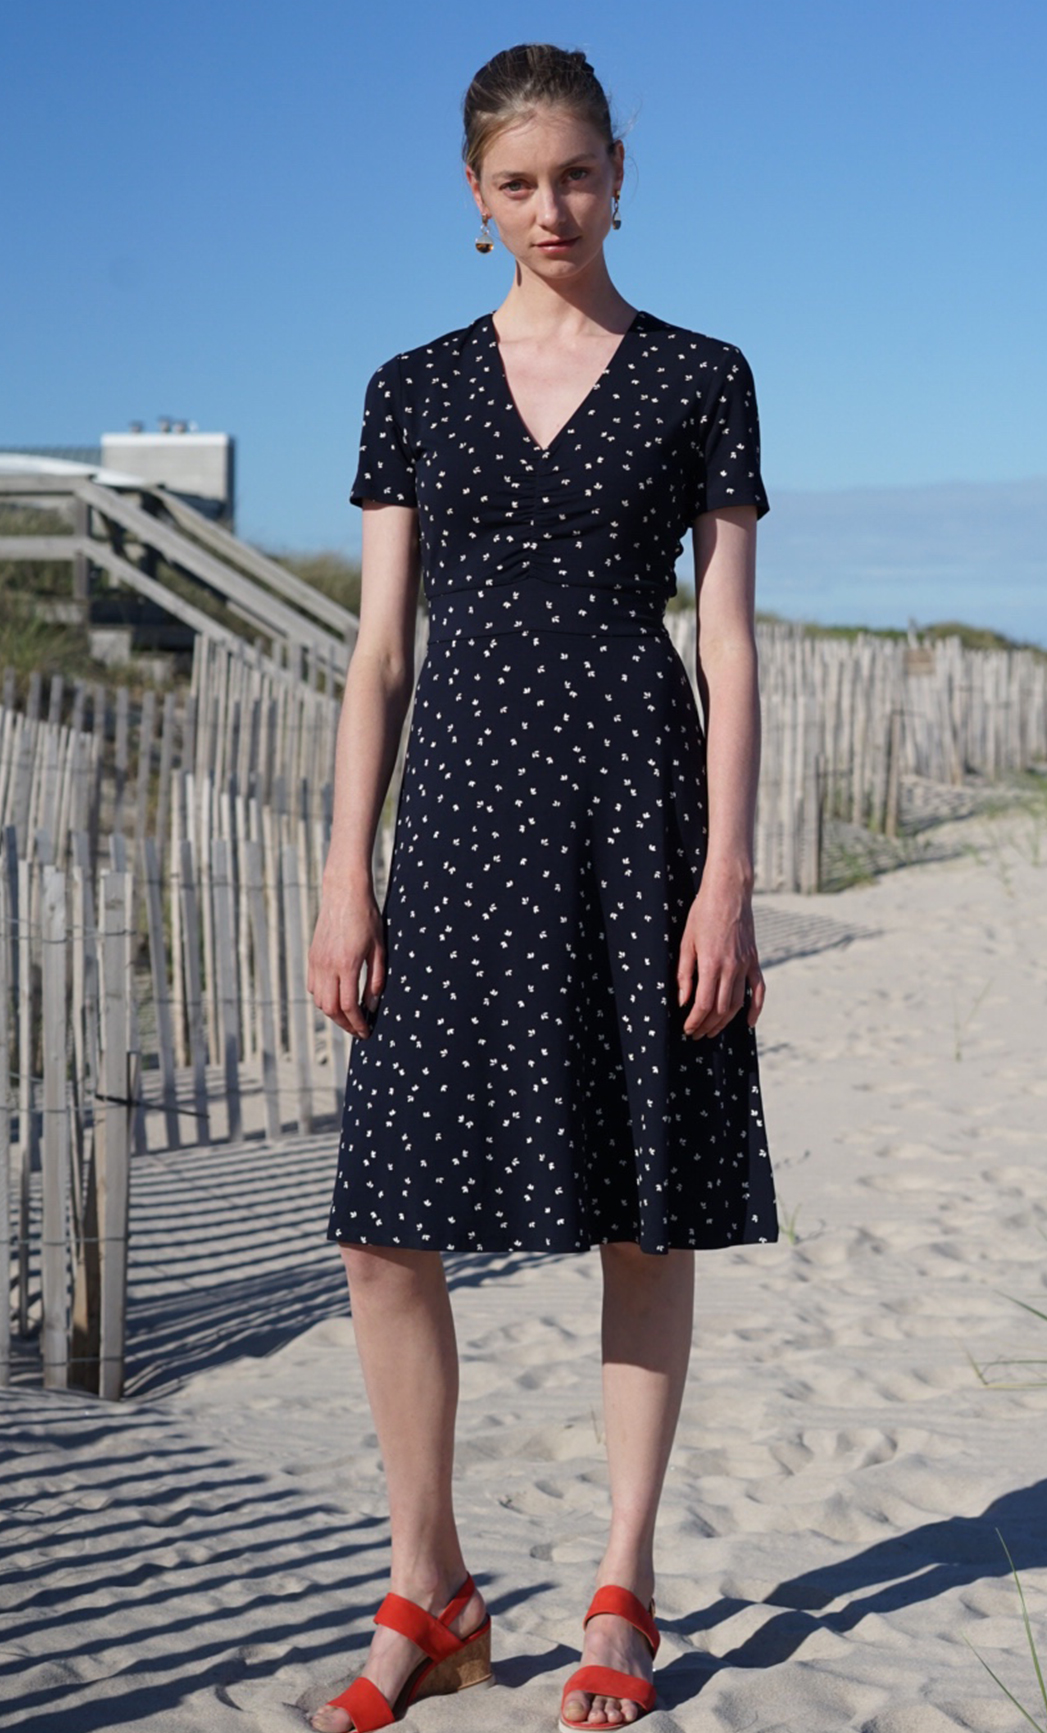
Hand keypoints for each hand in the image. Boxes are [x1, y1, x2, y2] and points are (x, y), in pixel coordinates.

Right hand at [307, 881, 384, 1037]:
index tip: (366, 1032)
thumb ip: (376, 978)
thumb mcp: (379, 948)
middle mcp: (328, 966)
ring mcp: (317, 962)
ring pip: (320, 1001)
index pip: (349, 1006)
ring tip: (349, 1017)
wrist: (344, 893)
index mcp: (347, 965)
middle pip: (331, 1009)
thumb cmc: (367, 918)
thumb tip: (372, 1004)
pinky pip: (314, 987)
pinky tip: (336, 998)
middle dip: (345, 1024)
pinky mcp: (312, 957)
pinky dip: (323, 998)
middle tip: (358, 1030)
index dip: (358, 1024)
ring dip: (333, 1013)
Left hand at [676, 866, 764, 1039]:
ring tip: (712, 1030)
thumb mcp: (687, 942)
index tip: (687, 1029)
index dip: (694, 1021)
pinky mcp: (754, 960)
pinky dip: (756, 1009)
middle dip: (707, 1025)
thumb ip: (685, 973)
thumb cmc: (703, 913)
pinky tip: (749, 1023)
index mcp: (710, 963)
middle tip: (696, 1033)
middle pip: (720, 1009)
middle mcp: (730, 967)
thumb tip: (683, 1001)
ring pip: (738, 1003)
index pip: (702, 1004)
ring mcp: (745, 964)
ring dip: (725, 1021)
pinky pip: (759, 989)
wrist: (729, 892)